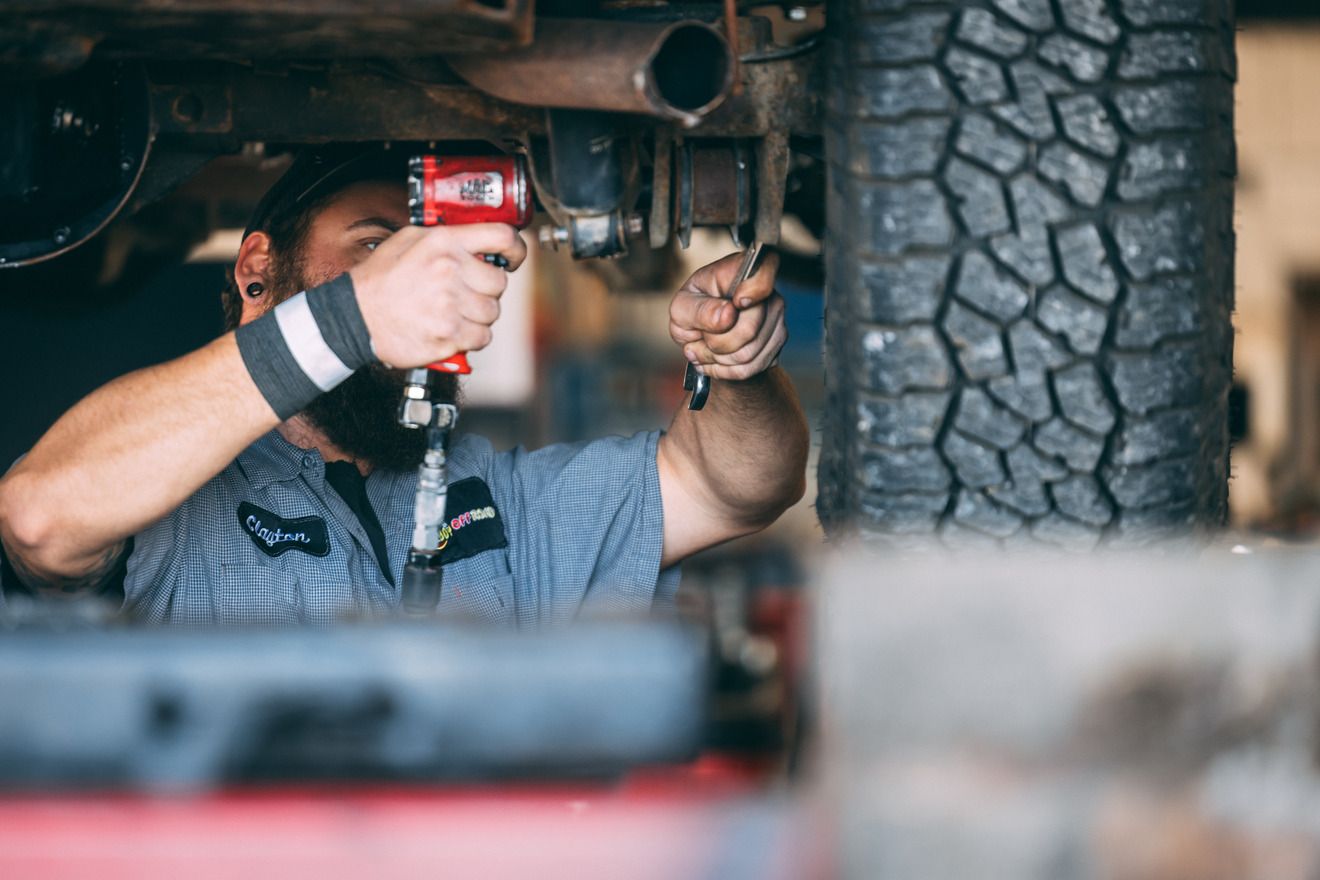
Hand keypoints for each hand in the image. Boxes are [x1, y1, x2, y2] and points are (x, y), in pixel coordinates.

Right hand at [348, 223, 526, 367]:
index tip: (513, 258)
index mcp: (443, 242)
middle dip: (486, 290)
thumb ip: (447, 237)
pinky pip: (482, 337)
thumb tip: (480, 241)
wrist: (355, 316)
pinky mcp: (449, 335)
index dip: (515, 249)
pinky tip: (452, 329)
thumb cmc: (381, 279)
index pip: (501, 237)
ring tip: (453, 312)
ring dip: (478, 315)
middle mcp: (450, 270)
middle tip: (464, 293)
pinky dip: (472, 337)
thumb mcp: (409, 239)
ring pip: (492, 312)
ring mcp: (450, 305)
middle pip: (499, 282)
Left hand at [669, 250, 786, 380]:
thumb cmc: (693, 311)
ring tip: (704, 350)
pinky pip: (752, 367)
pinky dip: (727, 370)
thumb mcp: (682, 306)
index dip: (754, 290)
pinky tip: (715, 361)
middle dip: (716, 342)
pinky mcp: (776, 343)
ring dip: (719, 359)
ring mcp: (776, 319)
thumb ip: (700, 309)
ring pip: (749, 353)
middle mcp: (767, 293)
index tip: (736, 303)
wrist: (703, 333)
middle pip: (750, 328)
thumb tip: (726, 315)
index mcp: (742, 272)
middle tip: (701, 338)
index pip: (765, 271)